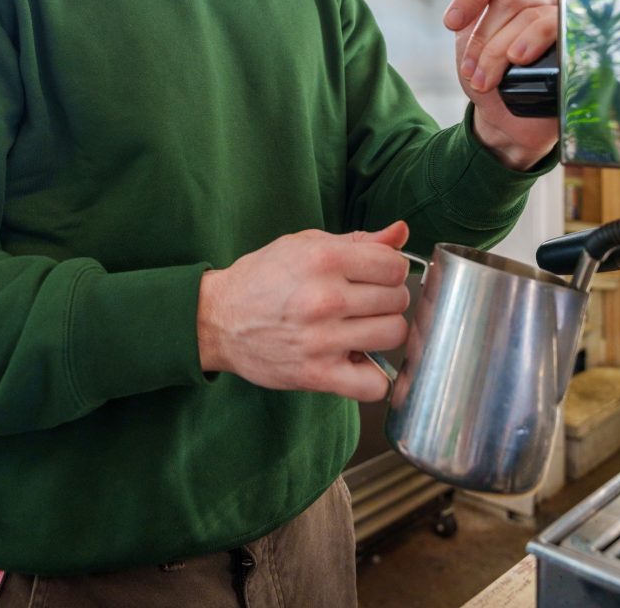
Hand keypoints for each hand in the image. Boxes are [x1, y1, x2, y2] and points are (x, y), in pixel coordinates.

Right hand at [197, 221, 410, 400]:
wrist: (218, 319)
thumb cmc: (263, 277)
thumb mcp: (305, 244)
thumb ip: (358, 240)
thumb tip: (401, 233)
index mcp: (324, 258)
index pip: (394, 265)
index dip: (392, 269)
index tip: (379, 275)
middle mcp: (325, 297)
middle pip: (397, 300)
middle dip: (388, 299)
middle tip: (366, 302)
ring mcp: (322, 339)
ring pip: (394, 335)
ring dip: (384, 332)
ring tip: (363, 328)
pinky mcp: (316, 375)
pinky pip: (374, 385)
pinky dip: (375, 377)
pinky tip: (358, 361)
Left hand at [443, 0, 557, 169]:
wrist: (506, 122)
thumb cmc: (494, 76)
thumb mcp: (472, 31)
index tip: (450, 22)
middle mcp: (546, 2)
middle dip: (481, 38)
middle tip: (471, 69)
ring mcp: (565, 23)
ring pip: (529, 16)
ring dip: (497, 51)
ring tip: (485, 77)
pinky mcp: (579, 47)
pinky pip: (558, 29)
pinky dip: (531, 42)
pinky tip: (517, 59)